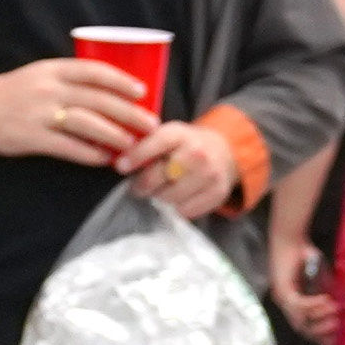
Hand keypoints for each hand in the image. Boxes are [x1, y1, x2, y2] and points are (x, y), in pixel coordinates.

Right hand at [0, 56, 155, 169]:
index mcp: (50, 69)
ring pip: (89, 124)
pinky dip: (91, 154)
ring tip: (131, 144)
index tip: (142, 91)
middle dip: (129, 113)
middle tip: (150, 123)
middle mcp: (48, 89)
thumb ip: (66, 82)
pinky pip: (70, 148)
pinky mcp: (33, 138)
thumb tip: (106, 96)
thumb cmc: (7, 93)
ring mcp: (40, 114)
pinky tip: (104, 159)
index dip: (121, 80)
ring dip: (115, 135)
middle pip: (98, 100)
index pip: (93, 71)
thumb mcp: (35, 76)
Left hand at [121, 118, 241, 219]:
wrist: (224, 151)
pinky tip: (174, 200)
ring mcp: (210, 174)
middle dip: (143, 185)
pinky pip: (186, 210)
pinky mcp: (217, 193)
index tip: (121, 167)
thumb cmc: (185, 144)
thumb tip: (121, 162)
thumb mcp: (167, 134)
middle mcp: (197, 153)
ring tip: (157, 193)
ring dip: (159, 198)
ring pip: (171, 197)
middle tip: (137, 188)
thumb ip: (146, 145)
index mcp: (180, 134)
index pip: (156, 143)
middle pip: (160, 176)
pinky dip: (175, 208)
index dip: (136, 156)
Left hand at [264, 240, 335, 338]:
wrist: (292, 240)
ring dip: (320, 315)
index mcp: (295, 306)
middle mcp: (286, 305)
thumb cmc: (307, 259)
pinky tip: (326, 299)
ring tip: (335, 309)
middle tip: (338, 325)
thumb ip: (331, 296)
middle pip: (302, 329)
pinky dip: (313, 304)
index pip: (306, 330)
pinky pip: (298, 304)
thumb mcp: (323, 282)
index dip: (321, 339)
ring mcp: (282, 298)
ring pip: (300, 317)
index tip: (337, 343)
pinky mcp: (281, 289)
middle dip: (322, 331)